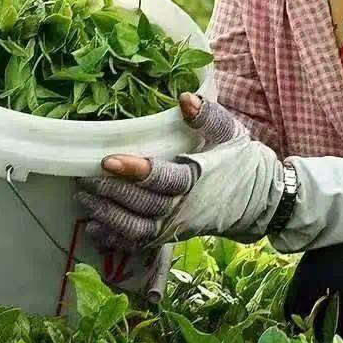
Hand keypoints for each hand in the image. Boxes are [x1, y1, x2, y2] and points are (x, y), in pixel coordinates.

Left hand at [78, 96, 283, 251]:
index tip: (108, 161)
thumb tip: (185, 98)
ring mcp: (175, 225)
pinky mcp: (170, 236)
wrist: (258, 202)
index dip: (135, 171)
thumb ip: (208, 116)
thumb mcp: (230, 134)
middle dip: (111, 193)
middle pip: (143, 205)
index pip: (163, 178)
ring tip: (84, 200)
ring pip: (138, 228)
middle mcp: (183, 207)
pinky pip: (140, 243)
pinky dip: (115, 239)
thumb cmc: (240, 162)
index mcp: (196, 179)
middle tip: (84, 178)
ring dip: (108, 217)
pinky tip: (94, 229)